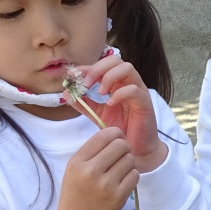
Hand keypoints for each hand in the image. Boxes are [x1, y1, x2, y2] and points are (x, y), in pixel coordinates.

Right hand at [51, 127, 139, 209]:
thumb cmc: (76, 194)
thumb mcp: (74, 169)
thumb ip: (92, 151)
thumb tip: (116, 133)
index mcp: (77, 162)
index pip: (104, 135)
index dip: (115, 134)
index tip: (117, 139)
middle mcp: (90, 172)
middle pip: (120, 145)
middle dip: (124, 148)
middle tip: (121, 155)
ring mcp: (105, 185)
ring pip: (130, 159)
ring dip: (128, 163)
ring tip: (119, 171)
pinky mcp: (118, 197)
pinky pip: (135, 175)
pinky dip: (132, 176)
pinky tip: (123, 182)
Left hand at [67, 55, 166, 172]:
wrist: (135, 149)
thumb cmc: (120, 130)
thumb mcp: (97, 115)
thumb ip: (84, 103)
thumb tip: (65, 92)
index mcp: (117, 83)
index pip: (103, 65)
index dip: (86, 67)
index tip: (72, 76)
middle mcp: (128, 83)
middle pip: (115, 60)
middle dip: (97, 69)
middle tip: (85, 84)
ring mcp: (138, 91)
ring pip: (127, 68)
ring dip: (109, 77)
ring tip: (99, 92)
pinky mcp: (145, 103)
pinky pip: (134, 90)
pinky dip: (119, 94)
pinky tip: (109, 104)